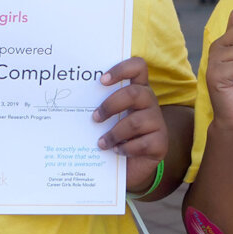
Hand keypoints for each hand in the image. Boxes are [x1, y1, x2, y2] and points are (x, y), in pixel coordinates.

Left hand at [93, 57, 166, 192]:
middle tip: (94, 118)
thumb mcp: (109, 118)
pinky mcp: (161, 143)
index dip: (121, 69)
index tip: (101, 80)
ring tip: (101, 143)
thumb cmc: (115, 135)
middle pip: (134, 93)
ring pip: (135, 122)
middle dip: (110, 105)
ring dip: (114, 133)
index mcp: (138, 89)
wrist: (131, 166)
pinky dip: (125, 149)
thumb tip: (71, 101)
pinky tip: (117, 152)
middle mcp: (150, 102)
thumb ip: (100, 106)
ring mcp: (158, 122)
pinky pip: (142, 144)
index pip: (138, 67)